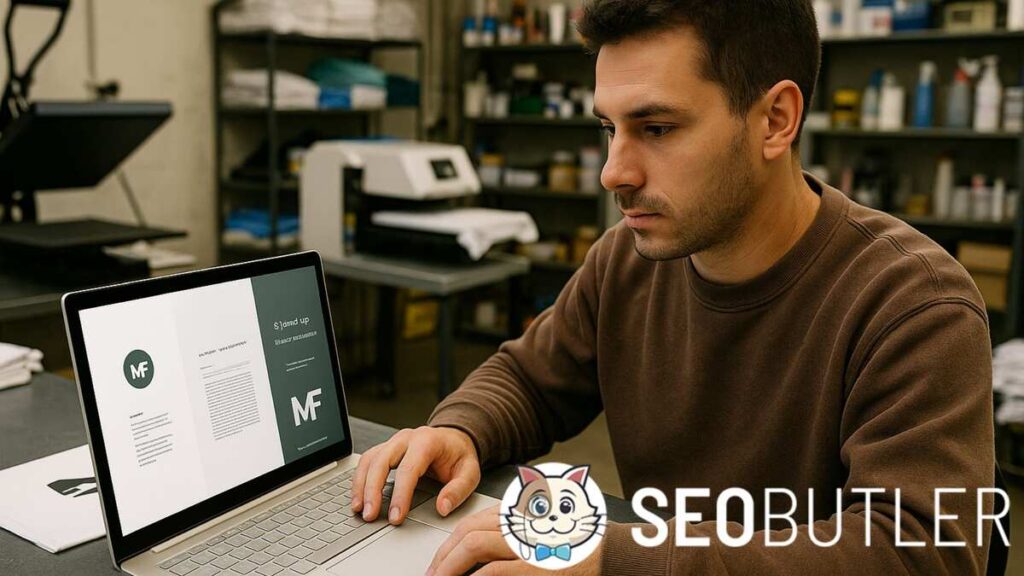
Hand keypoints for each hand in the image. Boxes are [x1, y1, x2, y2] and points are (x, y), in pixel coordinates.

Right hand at [350, 426, 479, 524]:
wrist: (454, 439)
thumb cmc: (459, 456)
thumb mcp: (470, 472)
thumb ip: (458, 490)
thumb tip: (442, 508)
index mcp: (427, 441)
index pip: (408, 469)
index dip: (400, 495)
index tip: (395, 517)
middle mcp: (406, 438)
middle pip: (381, 461)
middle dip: (372, 490)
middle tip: (370, 515)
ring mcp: (394, 442)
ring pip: (369, 459)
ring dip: (361, 485)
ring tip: (359, 509)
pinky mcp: (386, 449)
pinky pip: (367, 461)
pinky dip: (359, 479)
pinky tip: (359, 497)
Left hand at [427, 505, 601, 575]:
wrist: (614, 554)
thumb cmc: (580, 548)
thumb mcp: (542, 533)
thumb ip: (514, 535)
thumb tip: (481, 557)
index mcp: (522, 514)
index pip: (473, 522)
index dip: (450, 541)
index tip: (440, 558)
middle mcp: (522, 523)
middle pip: (467, 531)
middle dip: (442, 555)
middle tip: (432, 573)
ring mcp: (528, 543)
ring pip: (473, 545)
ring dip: (449, 566)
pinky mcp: (535, 567)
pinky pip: (495, 571)